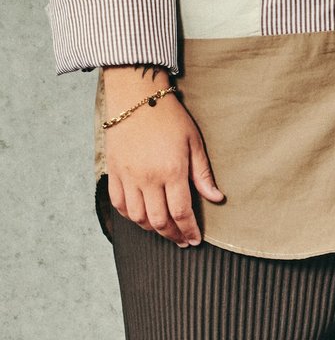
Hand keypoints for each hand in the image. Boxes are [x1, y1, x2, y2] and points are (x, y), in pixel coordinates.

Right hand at [104, 70, 223, 246]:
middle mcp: (148, 179)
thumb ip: (203, 174)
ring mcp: (128, 178)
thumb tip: (217, 198)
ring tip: (165, 230)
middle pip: (159, 221)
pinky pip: (119, 205)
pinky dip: (130, 217)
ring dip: (152, 229)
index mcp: (172, 171)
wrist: (136, 99)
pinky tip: (142, 217)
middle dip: (172, 235)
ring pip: (138, 218)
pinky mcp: (113, 174)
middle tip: (182, 240)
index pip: (181, 212)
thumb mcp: (194, 142)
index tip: (195, 240)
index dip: (189, 230)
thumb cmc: (170, 118)